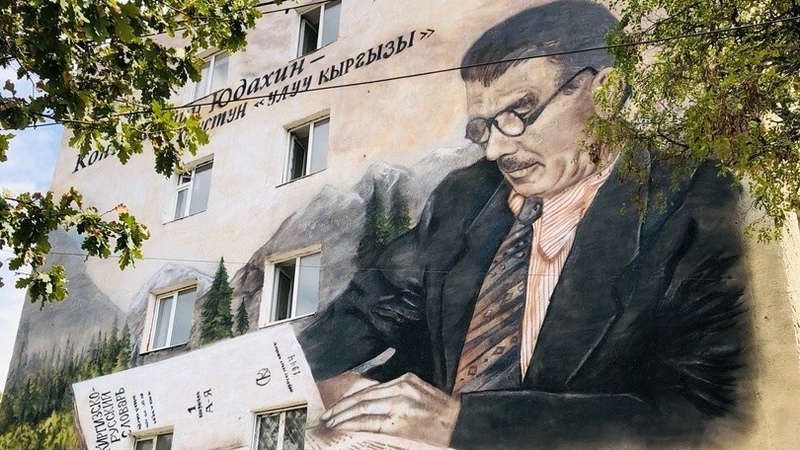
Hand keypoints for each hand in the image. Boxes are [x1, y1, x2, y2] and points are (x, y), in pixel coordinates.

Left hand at [320, 373, 460, 446]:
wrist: (461, 424)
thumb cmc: (441, 413)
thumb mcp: (420, 393)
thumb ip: (397, 394)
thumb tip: (371, 403)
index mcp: (405, 380)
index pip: (370, 389)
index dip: (350, 398)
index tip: (336, 406)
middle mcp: (400, 388)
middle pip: (363, 397)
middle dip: (341, 408)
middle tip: (326, 416)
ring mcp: (399, 404)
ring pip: (363, 409)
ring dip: (343, 416)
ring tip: (330, 423)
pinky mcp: (400, 421)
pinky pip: (370, 422)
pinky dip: (354, 424)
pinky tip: (342, 427)